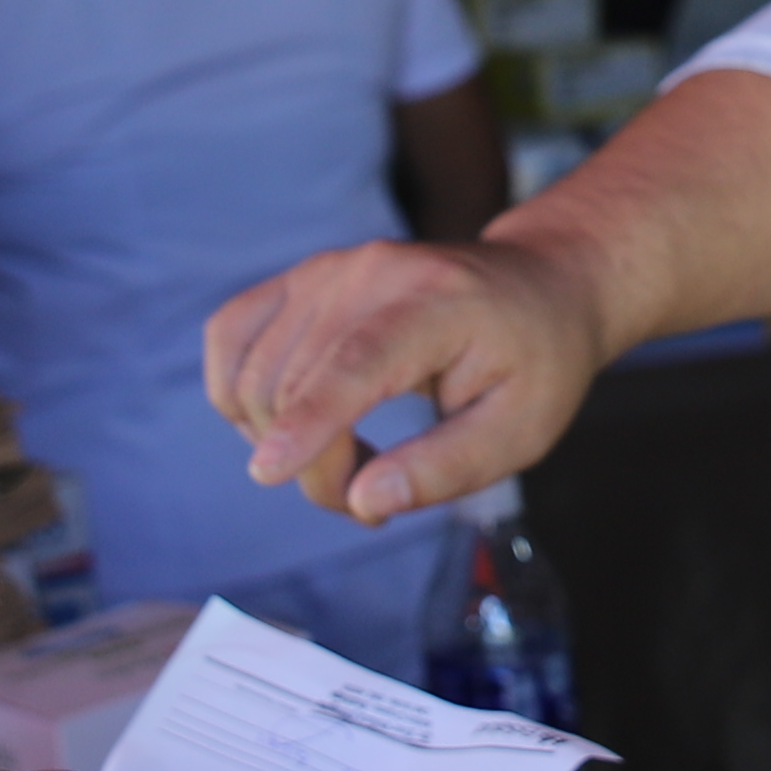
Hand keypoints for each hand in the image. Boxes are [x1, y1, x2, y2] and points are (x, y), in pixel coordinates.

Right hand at [202, 236, 606, 527]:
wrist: (539, 286)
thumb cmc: (536, 363)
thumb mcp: (522, 431)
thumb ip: (446, 468)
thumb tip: (367, 501)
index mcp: (438, 302)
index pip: (358, 360)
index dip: (310, 419)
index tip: (268, 472)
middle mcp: (373, 272)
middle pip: (297, 381)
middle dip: (318, 466)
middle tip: (370, 501)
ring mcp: (329, 269)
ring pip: (256, 370)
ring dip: (280, 439)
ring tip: (349, 461)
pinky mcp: (302, 278)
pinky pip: (232, 334)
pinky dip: (239, 392)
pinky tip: (287, 423)